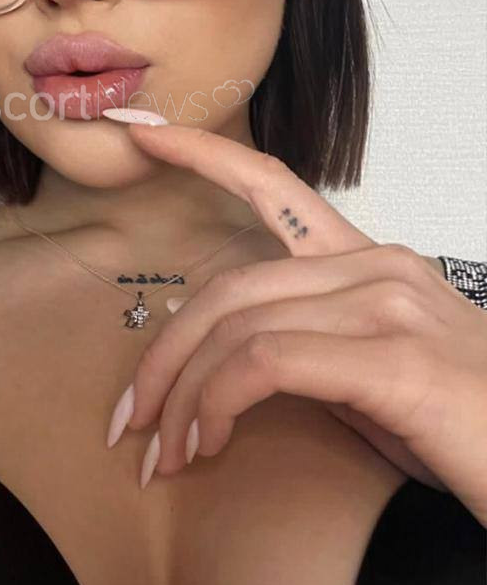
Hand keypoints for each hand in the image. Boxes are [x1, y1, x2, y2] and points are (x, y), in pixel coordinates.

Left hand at [106, 122, 486, 524]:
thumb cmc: (462, 427)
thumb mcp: (375, 372)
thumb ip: (311, 345)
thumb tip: (230, 363)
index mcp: (368, 260)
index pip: (271, 185)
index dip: (202, 153)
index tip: (142, 134)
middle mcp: (376, 266)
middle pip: (230, 285)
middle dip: (164, 353)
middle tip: (131, 419)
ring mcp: (387, 304)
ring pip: (238, 324)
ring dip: (182, 393)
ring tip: (166, 450)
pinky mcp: (394, 358)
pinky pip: (266, 361)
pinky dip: (218, 401)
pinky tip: (209, 441)